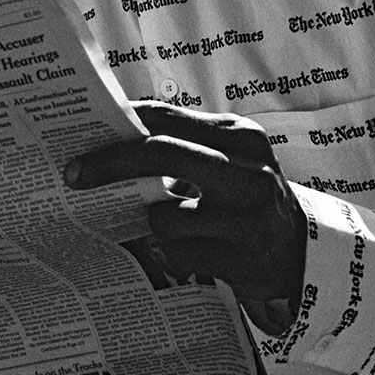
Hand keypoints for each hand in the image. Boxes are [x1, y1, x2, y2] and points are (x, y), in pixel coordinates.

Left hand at [64, 101, 306, 327]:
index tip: (83, 133)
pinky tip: (187, 252)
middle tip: (73, 175)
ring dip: (153, 223)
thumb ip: (183, 141)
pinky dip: (172, 254)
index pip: (168, 116)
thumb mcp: (228, 157)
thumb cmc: (246, 195)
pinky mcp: (240, 259)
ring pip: (164, 215)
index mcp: (239, 136)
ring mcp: (246, 217)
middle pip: (162, 152)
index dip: (121, 121)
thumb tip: (113, 132)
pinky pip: (178, 254)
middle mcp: (246, 171)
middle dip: (110, 163)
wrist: (301, 251)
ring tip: (172, 225)